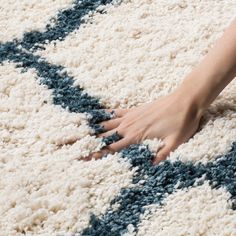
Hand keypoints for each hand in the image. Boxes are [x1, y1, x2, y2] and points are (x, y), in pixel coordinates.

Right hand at [85, 88, 203, 163]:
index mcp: (137, 136)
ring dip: (96, 129)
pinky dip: (108, 114)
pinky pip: (118, 112)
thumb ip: (162, 154)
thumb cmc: (181, 122)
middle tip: (78, 147)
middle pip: (106, 136)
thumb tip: (151, 166)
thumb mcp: (175, 142)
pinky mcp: (136, 109)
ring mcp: (132, 115)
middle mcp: (130, 125)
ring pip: (109, 124)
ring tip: (83, 131)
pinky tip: (102, 115)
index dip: (98, 153)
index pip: (113, 147)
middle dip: (91, 142)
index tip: (85, 157)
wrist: (185, 100)